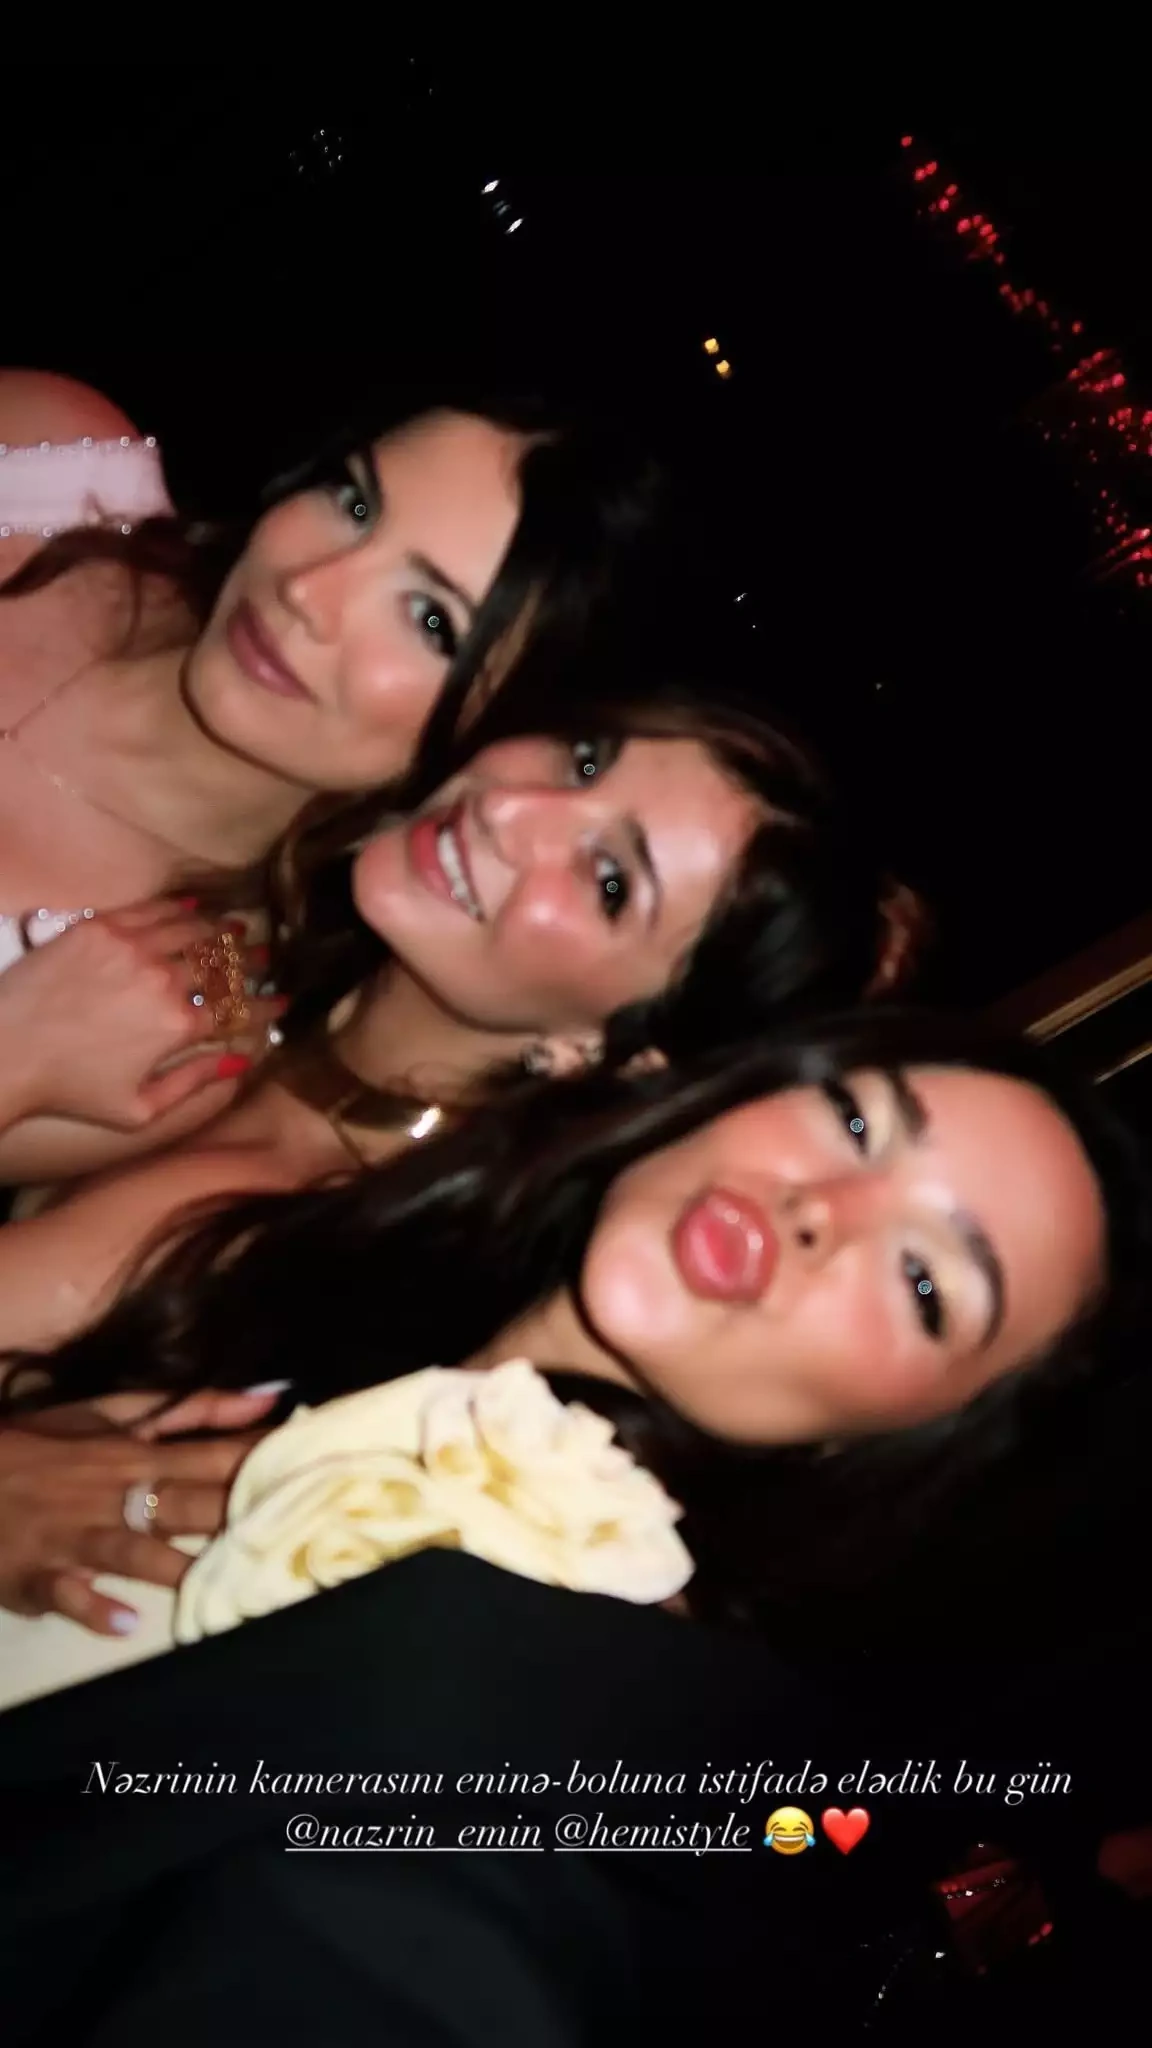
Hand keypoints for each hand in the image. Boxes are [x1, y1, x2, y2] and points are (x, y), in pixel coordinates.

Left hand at [0, 899, 283, 1130]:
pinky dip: (179, 909)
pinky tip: (193, 909)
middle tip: (264, 956)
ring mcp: (132, 947)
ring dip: (220, 929)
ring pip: (194, 928)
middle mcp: (163, 979)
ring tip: (234, 930)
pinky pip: (153, 909)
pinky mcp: (100, 928)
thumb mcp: (139, 1109)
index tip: (280, 1000)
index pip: (237, 1008)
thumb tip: (239, 1060)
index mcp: (178, 1025)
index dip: (265, 1005)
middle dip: (251, 961)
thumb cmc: (70, 1088)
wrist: (5, 1051)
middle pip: (222, 963)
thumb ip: (194, 1083)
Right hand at [0, 1384, 282, 1633]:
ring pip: (131, 1551)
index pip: (213, 1457)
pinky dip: (93, 1607)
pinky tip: (124, 1622)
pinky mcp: (38, 1575)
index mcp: (137, 1455)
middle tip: (288, 1532)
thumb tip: (267, 1395)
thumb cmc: (45, 1443)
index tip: (316, 1471)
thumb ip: (192, 1407)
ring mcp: (76, 1537)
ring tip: (215, 1584)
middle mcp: (115, 1495)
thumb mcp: (112, 1414)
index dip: (263, 1464)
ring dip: (173, 1566)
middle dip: (233, 1516)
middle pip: (184, 1504)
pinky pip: (67, 1593)